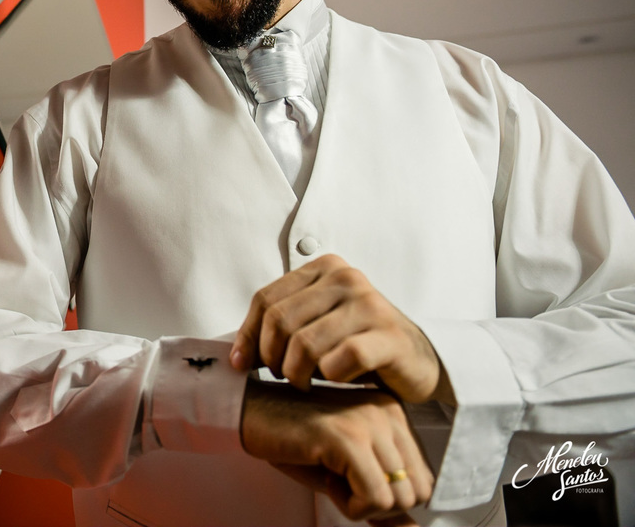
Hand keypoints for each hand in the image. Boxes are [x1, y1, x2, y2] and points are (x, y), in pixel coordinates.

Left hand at [231, 254, 447, 402]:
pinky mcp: (390, 335)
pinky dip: (330, 378)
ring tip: (304, 383)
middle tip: (282, 377)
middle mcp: (346, 278)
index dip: (248, 336)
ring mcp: (370, 304)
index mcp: (324, 268)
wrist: (417, 359)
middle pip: (281, 322)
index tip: (242, 364)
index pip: (265, 299)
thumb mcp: (316, 323)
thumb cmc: (357, 342)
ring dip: (297, 373)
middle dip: (272, 358)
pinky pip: (341, 360)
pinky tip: (334, 382)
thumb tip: (235, 355)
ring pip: (306, 344)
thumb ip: (280, 325)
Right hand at [241, 378, 433, 522]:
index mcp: (392, 412)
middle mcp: (388, 412)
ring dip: (362, 505)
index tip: (351, 480)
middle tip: (340, 484)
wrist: (249, 412)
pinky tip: (324, 478)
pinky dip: (349, 505)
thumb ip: (382, 496)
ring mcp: (370, 422)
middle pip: (418, 491)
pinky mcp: (349, 438)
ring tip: (331, 478)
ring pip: (399, 498)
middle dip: (379, 504)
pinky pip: (374, 498)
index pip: (424, 479)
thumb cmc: (293, 440)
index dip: (386, 495)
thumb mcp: (345, 470)